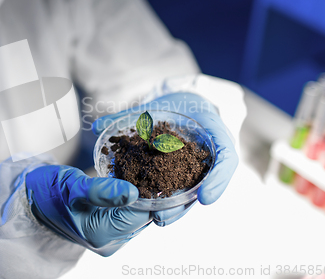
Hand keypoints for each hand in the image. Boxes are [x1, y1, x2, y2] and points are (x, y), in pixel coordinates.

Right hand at [25, 165, 151, 255]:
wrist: (29, 199)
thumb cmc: (46, 191)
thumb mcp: (72, 186)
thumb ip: (101, 190)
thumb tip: (134, 192)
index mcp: (102, 234)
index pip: (143, 214)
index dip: (156, 191)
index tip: (162, 168)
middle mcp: (110, 240)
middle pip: (146, 214)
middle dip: (153, 189)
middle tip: (159, 162)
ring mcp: (110, 234)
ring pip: (140, 211)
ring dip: (147, 189)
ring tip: (152, 166)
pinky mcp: (109, 225)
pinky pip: (131, 209)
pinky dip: (137, 193)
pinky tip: (139, 175)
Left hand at [92, 92, 237, 209]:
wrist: (191, 105)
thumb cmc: (180, 103)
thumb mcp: (160, 104)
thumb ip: (129, 115)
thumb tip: (97, 126)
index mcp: (215, 130)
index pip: (226, 158)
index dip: (218, 180)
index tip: (204, 198)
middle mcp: (213, 153)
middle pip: (207, 186)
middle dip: (184, 205)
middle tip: (163, 219)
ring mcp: (203, 165)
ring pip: (194, 191)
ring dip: (176, 208)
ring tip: (156, 221)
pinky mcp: (190, 173)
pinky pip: (183, 188)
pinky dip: (169, 199)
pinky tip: (153, 210)